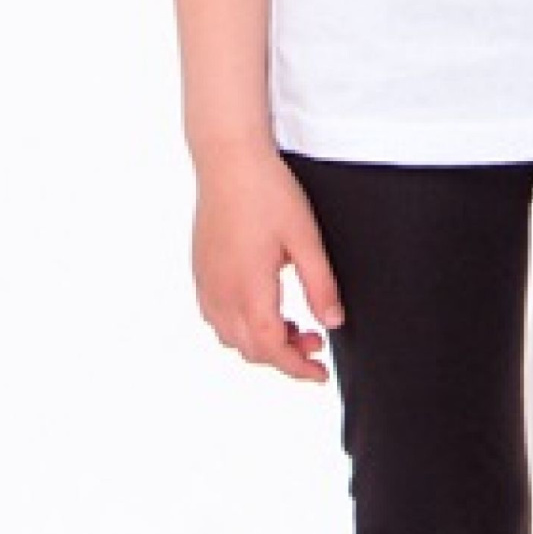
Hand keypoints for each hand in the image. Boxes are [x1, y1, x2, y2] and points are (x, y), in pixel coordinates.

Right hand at [191, 143, 345, 382]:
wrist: (228, 160)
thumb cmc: (268, 193)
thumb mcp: (305, 239)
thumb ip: (320, 285)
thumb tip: (332, 323)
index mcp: (248, 288)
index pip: (270, 349)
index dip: (297, 368)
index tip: (320, 374)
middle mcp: (220, 292)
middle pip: (250, 349)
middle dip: (285, 355)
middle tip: (315, 340)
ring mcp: (206, 283)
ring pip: (230, 337)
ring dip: (262, 342)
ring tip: (293, 324)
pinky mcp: (200, 272)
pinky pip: (216, 317)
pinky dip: (242, 326)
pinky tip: (264, 307)